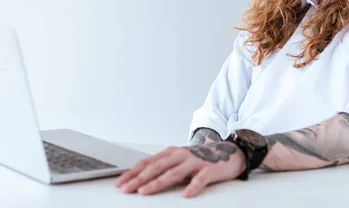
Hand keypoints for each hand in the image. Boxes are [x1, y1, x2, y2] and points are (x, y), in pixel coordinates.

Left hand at [115, 141, 245, 197]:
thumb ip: (163, 167)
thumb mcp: (178, 160)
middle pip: (156, 168)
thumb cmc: (199, 159)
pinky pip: (199, 180)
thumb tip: (141, 179)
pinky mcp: (209, 170)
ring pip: (172, 173)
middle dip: (139, 179)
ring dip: (157, 183)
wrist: (228, 153)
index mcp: (170, 153)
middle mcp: (180, 155)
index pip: (147, 163)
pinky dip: (192, 187)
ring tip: (144, 192)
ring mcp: (194, 162)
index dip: (133, 173)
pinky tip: (185, 195)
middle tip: (126, 189)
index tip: (120, 183)